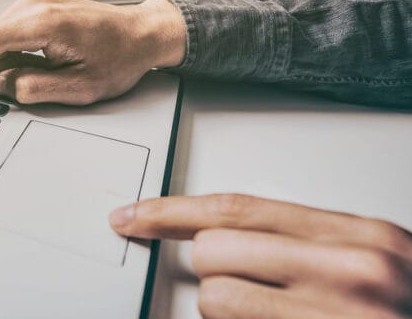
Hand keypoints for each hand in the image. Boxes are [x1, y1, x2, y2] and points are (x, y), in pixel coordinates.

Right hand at [0, 0, 185, 104]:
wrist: (140, 33)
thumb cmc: (119, 57)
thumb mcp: (81, 89)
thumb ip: (33, 89)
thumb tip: (0, 84)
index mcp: (41, 24)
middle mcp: (31, 4)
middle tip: (40, 80)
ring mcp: (30, 0)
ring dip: (9, 61)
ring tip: (51, 66)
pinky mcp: (32, 3)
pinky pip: (5, 33)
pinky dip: (16, 51)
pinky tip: (46, 56)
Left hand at [109, 194, 411, 317]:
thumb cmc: (406, 305)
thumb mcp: (374, 261)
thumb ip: (304, 241)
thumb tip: (219, 236)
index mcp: (361, 239)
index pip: (238, 209)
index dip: (173, 210)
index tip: (133, 215)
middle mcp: (348, 274)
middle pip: (215, 249)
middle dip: (215, 269)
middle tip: (254, 286)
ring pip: (216, 299)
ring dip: (227, 309)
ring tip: (277, 315)